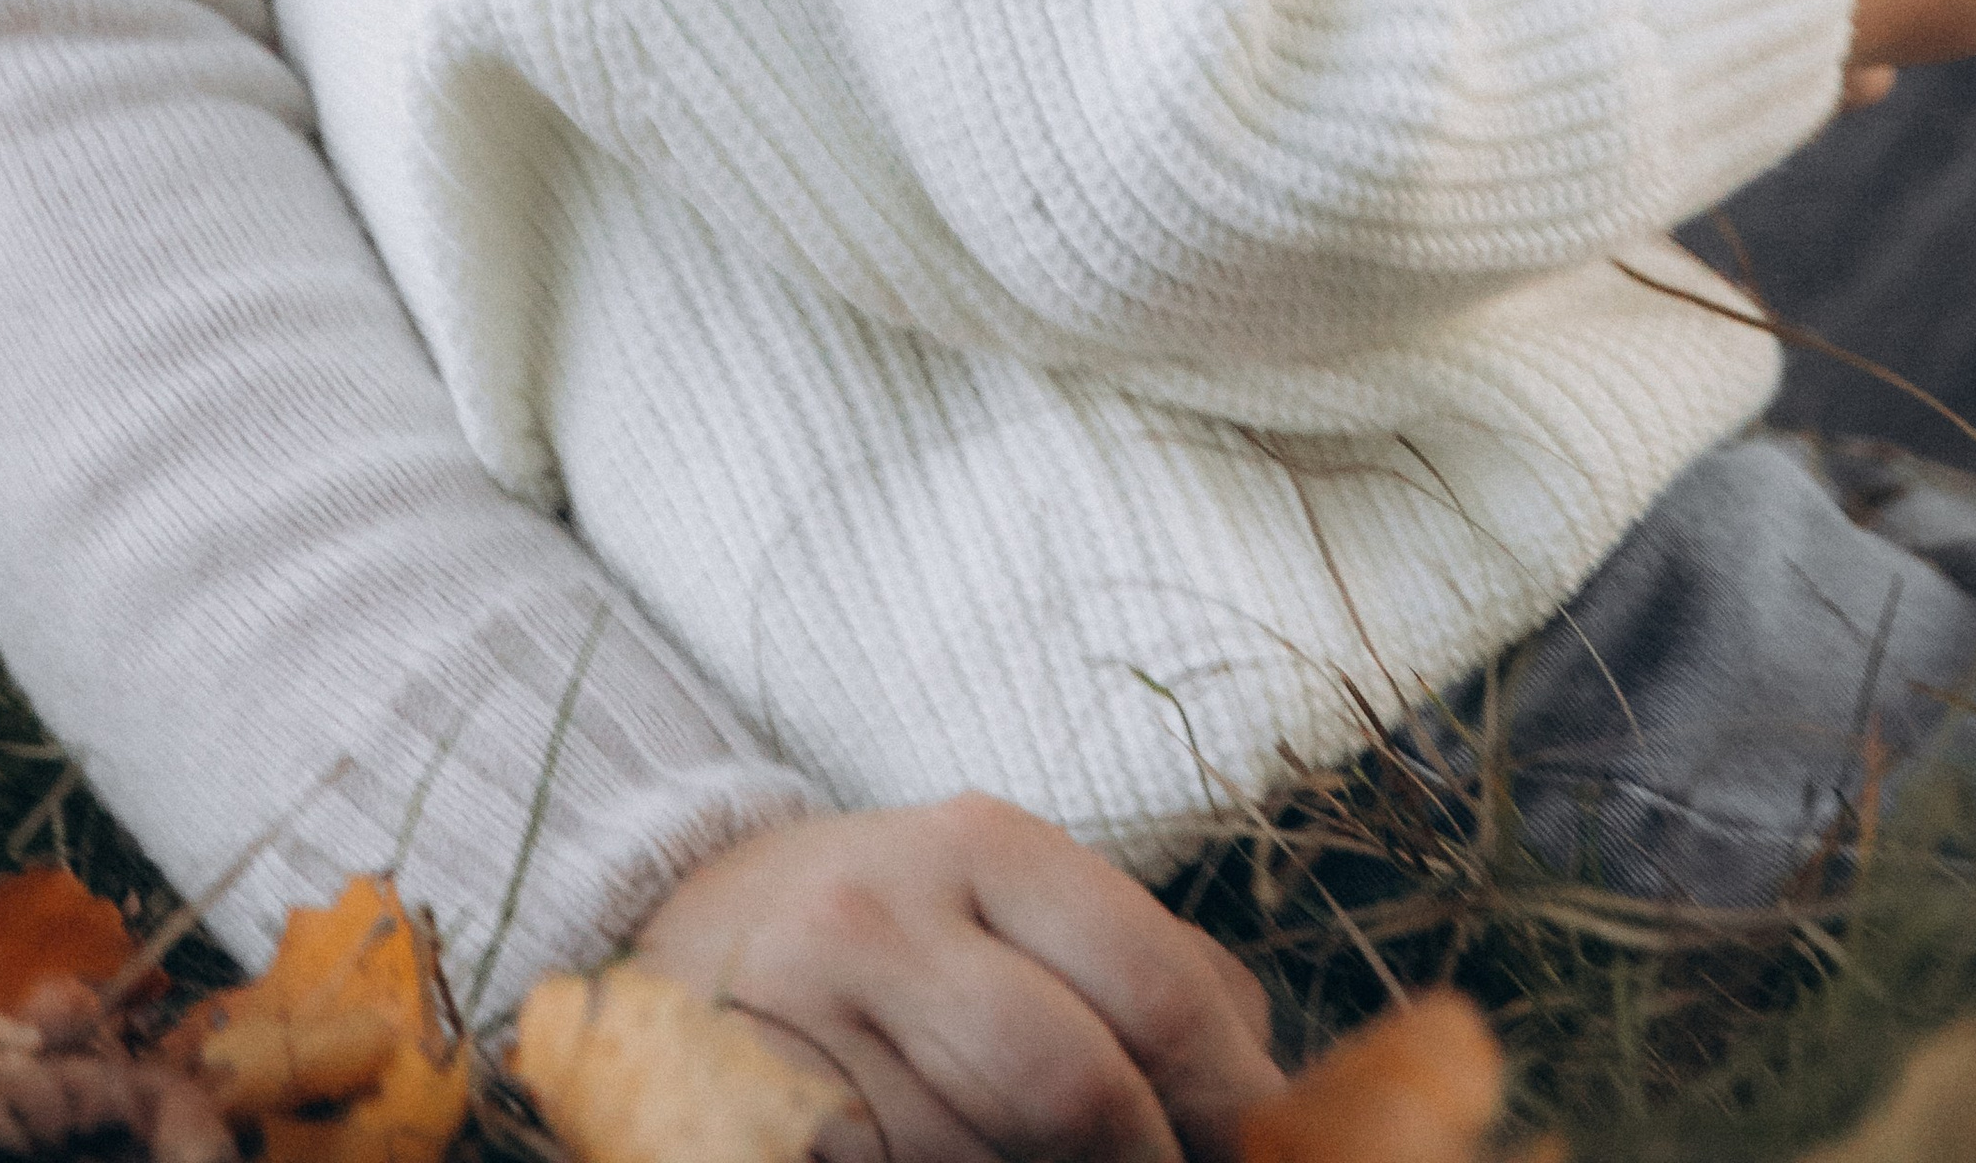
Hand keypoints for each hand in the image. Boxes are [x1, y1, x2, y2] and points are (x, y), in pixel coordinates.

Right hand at [629, 794, 1280, 1162]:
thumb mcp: (1024, 898)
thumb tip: (1272, 1095)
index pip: (1153, 986)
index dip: (1231, 1097)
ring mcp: (805, 1007)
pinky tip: (953, 1154)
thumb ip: (1151, 971)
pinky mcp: (749, 1095)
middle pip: (1072, 1088)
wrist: (703, 914)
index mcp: (985, 845)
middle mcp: (887, 911)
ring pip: (976, 1158)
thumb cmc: (909, 923)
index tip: (1268, 1150)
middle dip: (1141, 1162)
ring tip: (1037, 1153)